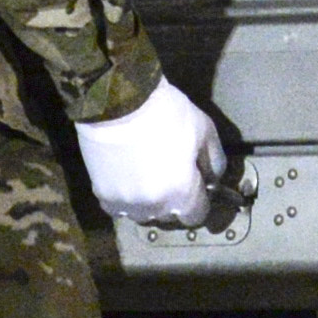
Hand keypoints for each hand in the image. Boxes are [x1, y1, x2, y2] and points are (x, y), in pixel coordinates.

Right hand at [74, 80, 237, 226]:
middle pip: (169, 216)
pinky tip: (127, 178)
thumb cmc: (166, 113)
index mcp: (182, 194)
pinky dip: (125, 198)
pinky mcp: (102, 194)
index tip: (196, 185)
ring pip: (143, 214)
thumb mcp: (204, 130)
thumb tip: (214, 179)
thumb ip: (215, 161)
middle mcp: (154, 207)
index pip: (196, 216)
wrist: (118, 101)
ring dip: (149, 202)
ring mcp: (126, 203)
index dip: (199, 201)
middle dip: (174, 199)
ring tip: (147, 176)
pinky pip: (118, 207)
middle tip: (170, 173)